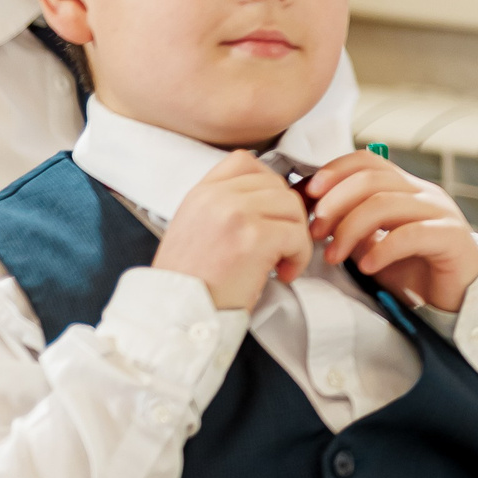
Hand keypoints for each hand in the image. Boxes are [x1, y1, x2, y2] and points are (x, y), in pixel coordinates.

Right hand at [154, 152, 312, 310]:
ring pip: (293, 207)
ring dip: (296, 237)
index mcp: (201, 193)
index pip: (246, 162)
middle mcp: (217, 197)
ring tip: (280, 262)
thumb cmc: (192, 282)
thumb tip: (268, 198)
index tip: (268, 215)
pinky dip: (299, 257)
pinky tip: (283, 274)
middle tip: (280, 246)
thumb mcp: (195, 229)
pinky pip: (297, 235)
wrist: (178, 315)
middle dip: (287, 216)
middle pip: (277, 185)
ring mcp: (236, 213)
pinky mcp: (255, 237)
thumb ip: (223, 206)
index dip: (267, 185)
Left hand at [305, 151, 477, 313]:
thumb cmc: (413, 270)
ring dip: (350, 229)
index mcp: (405, 188)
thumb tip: (311, 213)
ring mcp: (440, 212)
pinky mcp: (451, 237)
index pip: (368, 161)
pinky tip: (366, 267)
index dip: (334, 171)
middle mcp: (424, 193)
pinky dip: (381, 250)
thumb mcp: (372, 244)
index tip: (308, 194)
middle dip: (335, 203)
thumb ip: (350, 226)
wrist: (457, 298)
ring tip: (333, 256)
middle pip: (371, 179)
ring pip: (385, 203)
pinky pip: (410, 235)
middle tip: (316, 232)